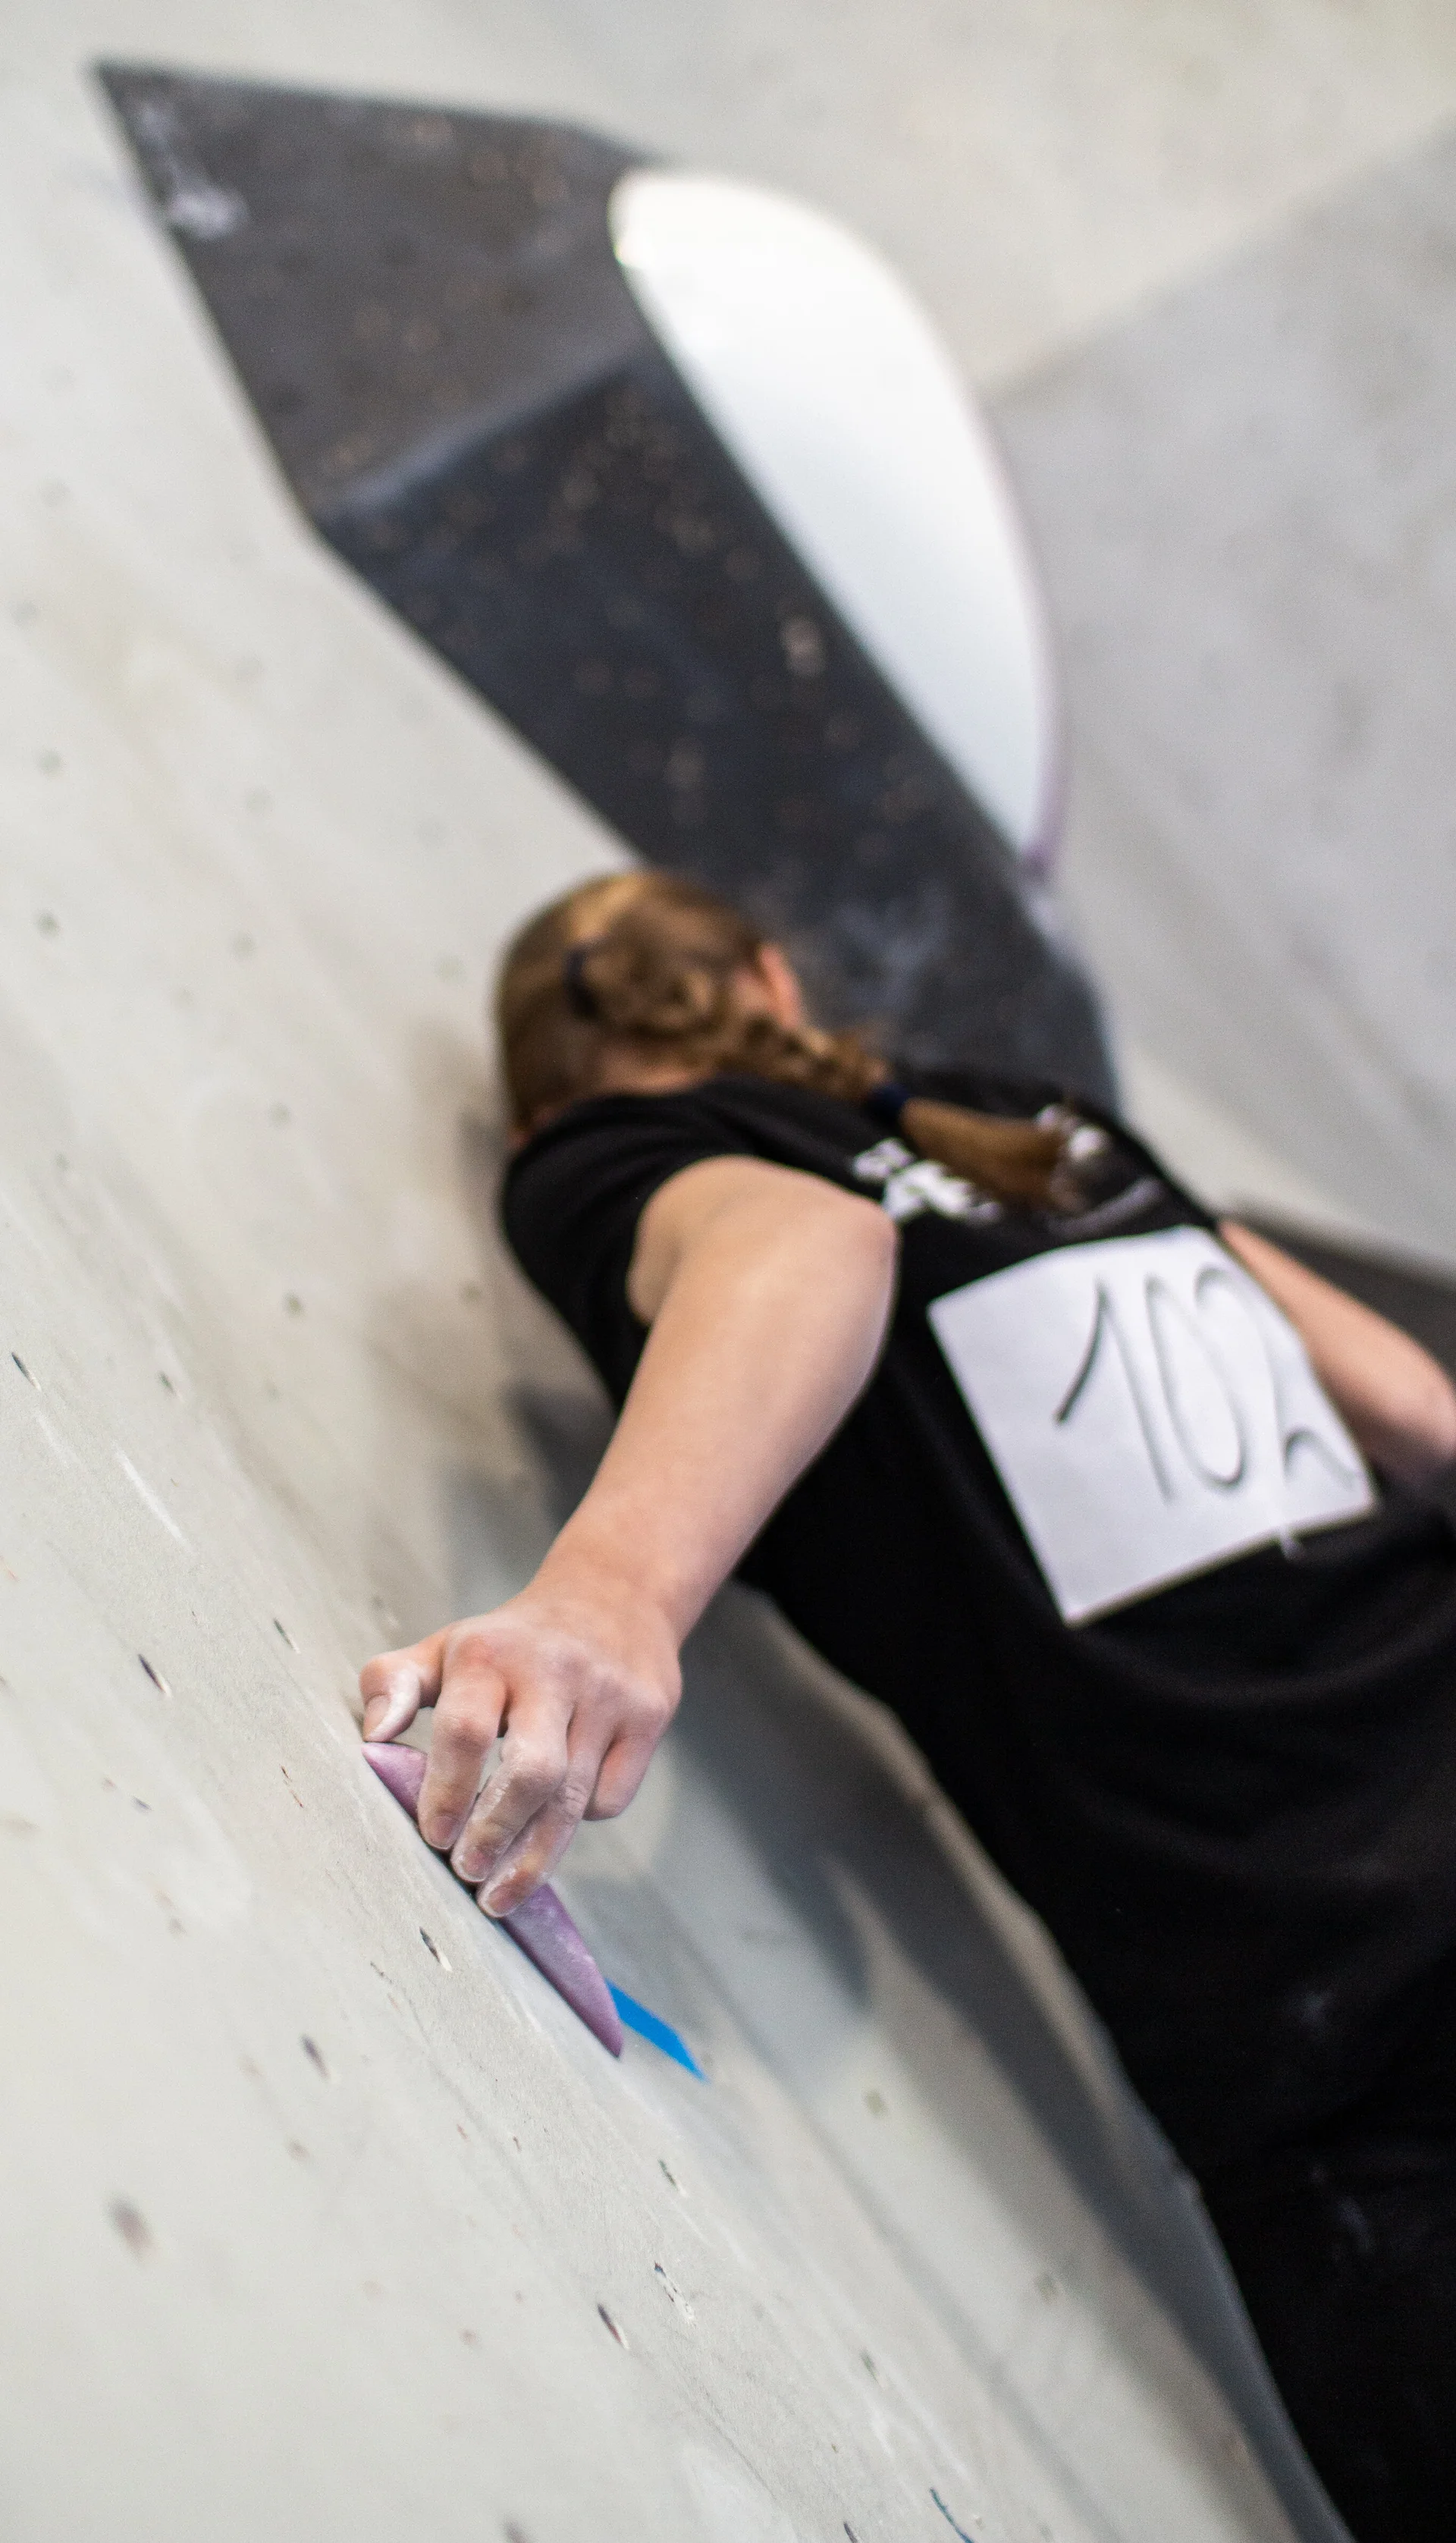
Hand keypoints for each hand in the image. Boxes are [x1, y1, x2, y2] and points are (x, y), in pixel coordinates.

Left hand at [358, 1566, 679, 1914]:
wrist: (614, 1595)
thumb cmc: (511, 1641)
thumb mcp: (446, 1647)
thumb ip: (393, 1684)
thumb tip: (374, 1738)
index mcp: (490, 1653)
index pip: (465, 1730)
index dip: (446, 1792)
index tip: (433, 1836)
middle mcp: (553, 1671)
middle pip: (530, 1772)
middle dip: (496, 1834)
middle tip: (468, 1872)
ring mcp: (608, 1695)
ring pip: (572, 1799)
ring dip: (533, 1858)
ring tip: (499, 1895)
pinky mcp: (648, 1717)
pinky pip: (610, 1797)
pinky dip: (578, 1823)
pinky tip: (551, 1826)